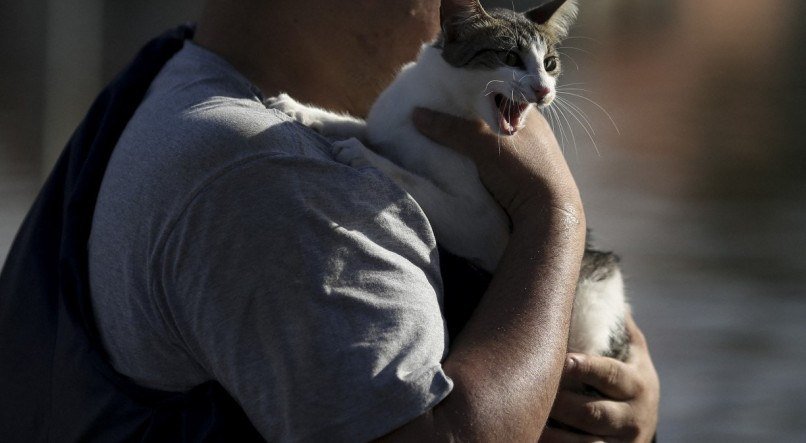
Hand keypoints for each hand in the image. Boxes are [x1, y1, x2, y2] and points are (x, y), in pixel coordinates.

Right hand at [412, 108, 582, 223]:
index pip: (495, 94)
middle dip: (465, 118)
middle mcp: (528, 133)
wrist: (547, 218)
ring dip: (468, 143)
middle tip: (437, 113)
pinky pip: (491, 163)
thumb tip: (416, 114)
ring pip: (489, 143)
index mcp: (527, 116)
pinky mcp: (519, 179)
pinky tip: (457, 161)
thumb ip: (451, 128)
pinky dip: (474, 161)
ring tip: (440, 136)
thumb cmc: (522, 170)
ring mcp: (525, 157)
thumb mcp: (482, 144)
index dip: (471, 91)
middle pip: (489, 119)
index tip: (445, 92)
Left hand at [541, 316, 659, 441]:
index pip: (610, 376)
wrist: (645, 423)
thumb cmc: (628, 377)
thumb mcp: (633, 351)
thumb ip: (618, 324)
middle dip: (562, 403)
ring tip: (529, 421)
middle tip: (534, 391)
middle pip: (593, 413)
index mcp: (638, 383)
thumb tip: (600, 283)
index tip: (564, 360)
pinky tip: (535, 437)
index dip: (587, 369)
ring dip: (555, 434)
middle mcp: (634, 417)